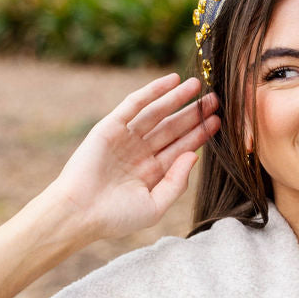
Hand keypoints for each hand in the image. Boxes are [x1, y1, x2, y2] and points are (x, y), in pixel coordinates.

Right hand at [48, 73, 219, 239]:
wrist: (79, 213)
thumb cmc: (115, 217)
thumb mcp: (155, 206)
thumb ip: (176, 183)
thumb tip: (194, 155)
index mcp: (152, 172)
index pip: (181, 148)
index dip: (200, 134)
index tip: (219, 121)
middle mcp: (140, 152)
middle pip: (173, 128)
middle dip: (194, 114)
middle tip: (215, 99)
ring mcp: (126, 138)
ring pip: (157, 113)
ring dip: (177, 98)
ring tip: (198, 85)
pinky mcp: (110, 127)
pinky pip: (135, 104)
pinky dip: (153, 91)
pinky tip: (173, 80)